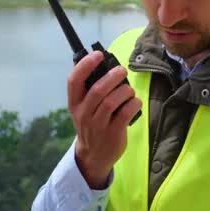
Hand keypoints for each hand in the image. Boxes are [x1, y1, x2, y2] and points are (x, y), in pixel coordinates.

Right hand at [67, 52, 140, 189]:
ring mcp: (98, 125)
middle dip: (113, 76)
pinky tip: (135, 102)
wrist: (94, 156)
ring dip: (124, 91)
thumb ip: (90, 90)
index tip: (98, 55)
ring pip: (112, 101)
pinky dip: (133, 103)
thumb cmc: (92, 124)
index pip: (74, 80)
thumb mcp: (84, 108)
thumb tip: (107, 65)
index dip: (85, 65)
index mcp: (75, 103)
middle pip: (97, 90)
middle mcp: (83, 114)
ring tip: (128, 90)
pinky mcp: (113, 133)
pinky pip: (125, 113)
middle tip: (122, 71)